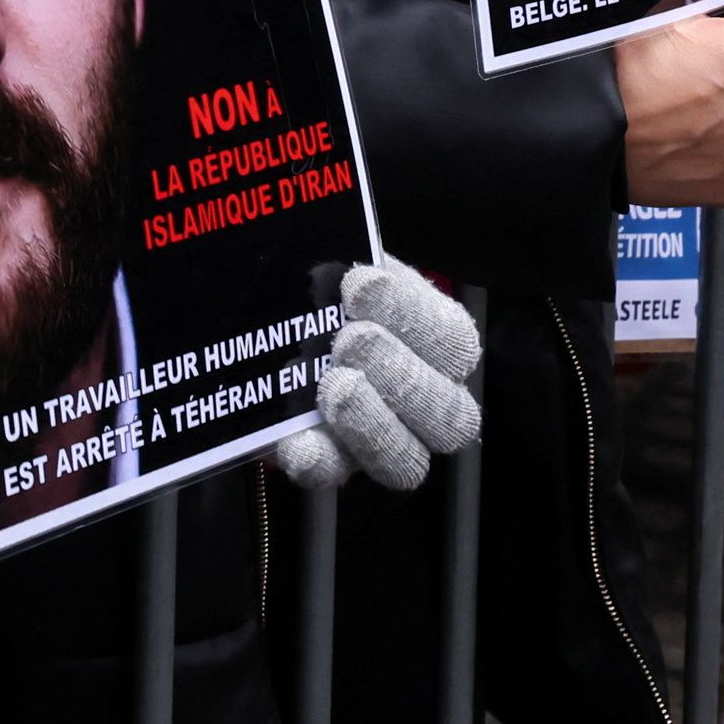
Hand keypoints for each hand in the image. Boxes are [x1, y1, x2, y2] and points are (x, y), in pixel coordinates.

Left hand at [274, 262, 488, 491]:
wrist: (269, 306)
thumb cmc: (320, 278)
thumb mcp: (340, 252)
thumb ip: (351, 248)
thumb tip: (346, 249)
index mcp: (438, 341)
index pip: (454, 341)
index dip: (413, 315)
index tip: (360, 280)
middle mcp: (426, 401)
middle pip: (451, 418)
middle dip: (403, 376)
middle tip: (351, 341)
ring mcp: (381, 439)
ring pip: (409, 462)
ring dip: (374, 425)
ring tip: (333, 384)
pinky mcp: (330, 459)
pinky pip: (334, 475)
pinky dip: (318, 460)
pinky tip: (298, 441)